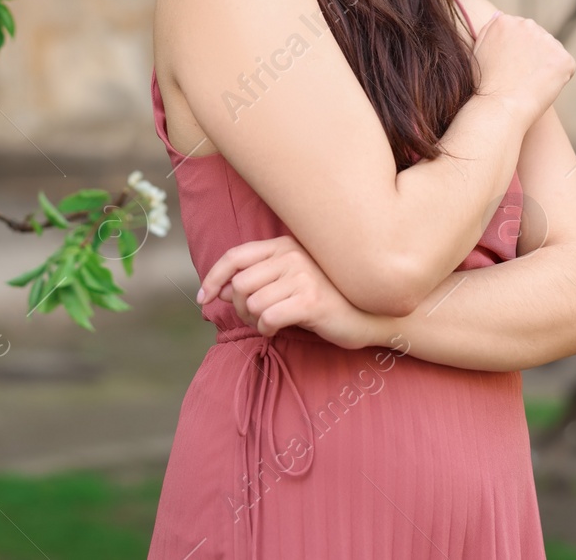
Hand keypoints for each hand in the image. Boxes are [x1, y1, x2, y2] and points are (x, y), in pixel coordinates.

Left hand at [196, 236, 385, 349]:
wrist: (371, 315)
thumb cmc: (327, 299)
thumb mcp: (293, 279)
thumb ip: (263, 276)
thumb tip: (222, 288)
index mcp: (284, 245)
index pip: (235, 256)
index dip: (213, 277)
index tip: (204, 298)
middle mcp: (292, 255)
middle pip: (239, 284)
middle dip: (238, 307)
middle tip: (255, 318)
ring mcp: (302, 276)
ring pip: (251, 303)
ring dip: (253, 320)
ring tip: (271, 323)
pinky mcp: (310, 300)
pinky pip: (267, 318)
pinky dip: (266, 329)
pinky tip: (278, 329)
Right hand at [471, 9, 573, 124]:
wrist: (500, 106)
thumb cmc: (484, 84)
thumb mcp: (477, 51)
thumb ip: (489, 29)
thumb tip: (500, 13)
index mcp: (505, 21)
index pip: (519, 33)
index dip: (514, 54)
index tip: (506, 69)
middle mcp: (527, 25)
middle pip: (536, 39)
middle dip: (531, 56)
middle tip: (517, 79)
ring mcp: (548, 40)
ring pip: (551, 52)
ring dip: (544, 66)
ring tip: (528, 85)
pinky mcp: (564, 58)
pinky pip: (565, 68)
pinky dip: (557, 79)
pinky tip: (541, 89)